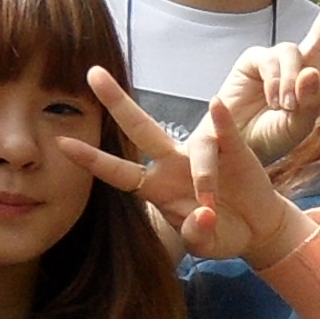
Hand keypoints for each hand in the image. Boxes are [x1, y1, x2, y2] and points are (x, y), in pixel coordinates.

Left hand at [63, 67, 308, 266]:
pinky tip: (217, 105)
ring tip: (212, 209)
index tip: (62, 143)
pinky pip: (224, 131)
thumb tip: (204, 215)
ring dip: (204, 178)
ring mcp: (202, 154)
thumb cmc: (221, 233)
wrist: (257, 228)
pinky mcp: (233, 150)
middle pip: (139, 129)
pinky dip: (221, 119)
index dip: (92, 159)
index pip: (118, 172)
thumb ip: (197, 234)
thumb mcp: (205, 245)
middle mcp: (172, 163)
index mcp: (156, 188)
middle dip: (116, 102)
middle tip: (93, 73)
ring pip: (197, 146)